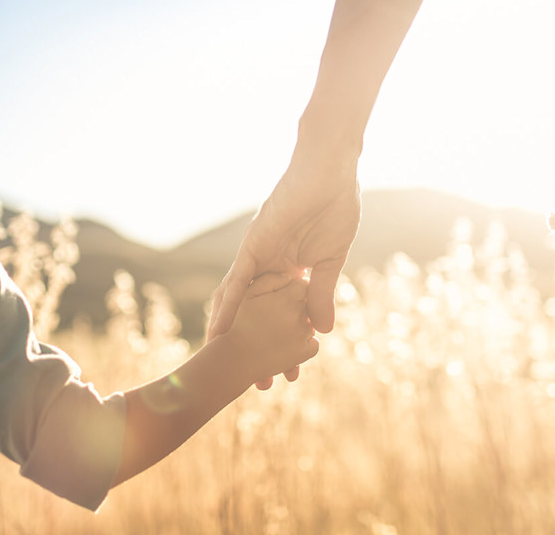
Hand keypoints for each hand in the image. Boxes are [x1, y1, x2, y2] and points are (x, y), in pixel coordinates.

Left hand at [207, 161, 359, 387]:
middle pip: (254, 314)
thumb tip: (322, 332)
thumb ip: (322, 295)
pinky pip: (236, 281)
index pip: (279, 314)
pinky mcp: (254, 245)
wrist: (331, 171)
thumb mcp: (332, 262)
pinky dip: (227, 306)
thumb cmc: (335, 206)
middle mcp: (266, 266)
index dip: (281, 344)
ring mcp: (257, 256)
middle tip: (260, 384)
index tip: (287, 373)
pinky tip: (219, 330)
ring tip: (227, 366)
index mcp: (287, 270)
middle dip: (255, 348)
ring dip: (234, 334)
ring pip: (239, 302)